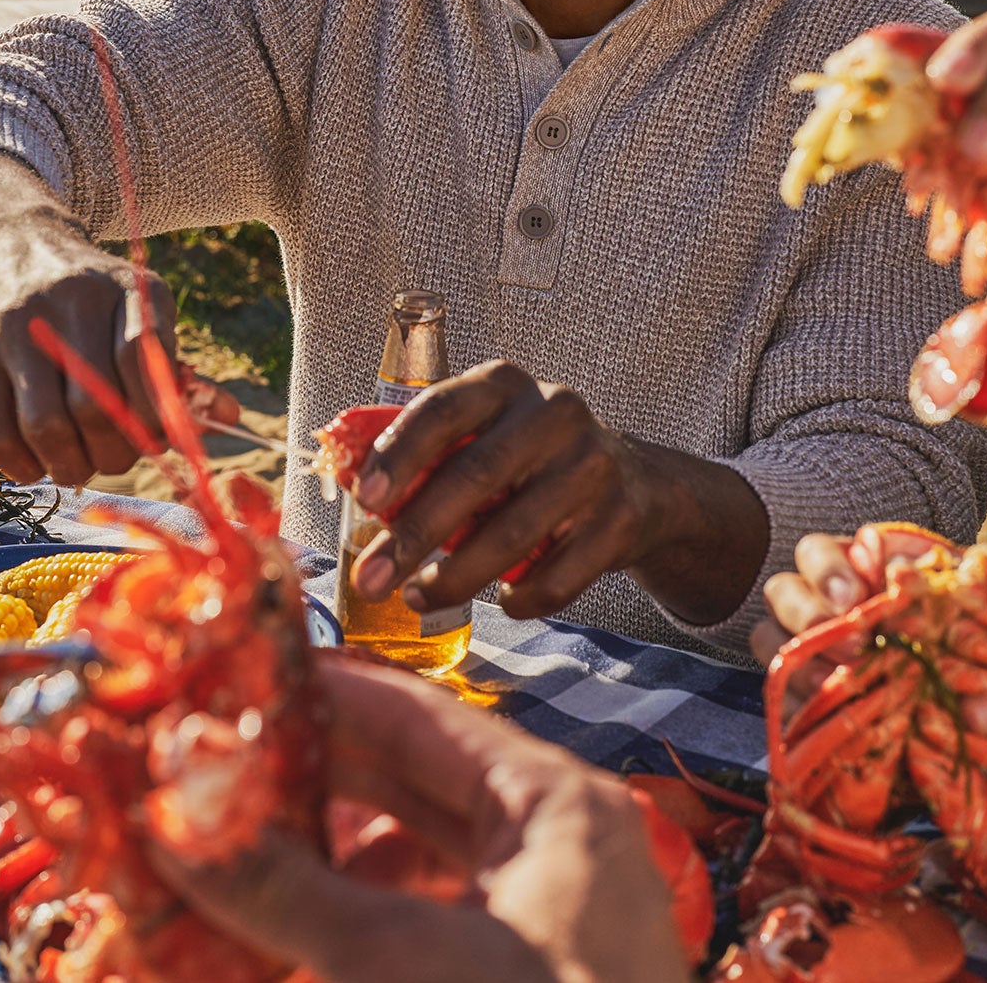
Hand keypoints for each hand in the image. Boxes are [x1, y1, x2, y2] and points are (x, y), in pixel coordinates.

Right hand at [0, 151, 177, 485]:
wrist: (3, 240)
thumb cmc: (88, 295)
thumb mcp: (137, 309)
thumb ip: (176, 368)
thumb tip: (232, 420)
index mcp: (123, 287)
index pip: (144, 359)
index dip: (155, 416)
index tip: (157, 439)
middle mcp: (66, 302)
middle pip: (96, 405)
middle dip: (115, 454)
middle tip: (116, 459)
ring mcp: (9, 328)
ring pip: (47, 427)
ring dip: (71, 467)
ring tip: (78, 465)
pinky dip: (26, 468)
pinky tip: (38, 462)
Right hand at [147, 653, 688, 982]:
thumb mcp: (397, 961)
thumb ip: (287, 891)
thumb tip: (180, 829)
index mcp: (553, 802)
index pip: (420, 714)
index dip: (326, 696)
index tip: (242, 689)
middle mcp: (563, 843)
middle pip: (420, 779)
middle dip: (321, 778)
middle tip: (222, 769)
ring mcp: (555, 915)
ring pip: (427, 852)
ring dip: (341, 851)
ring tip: (251, 849)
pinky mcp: (535, 970)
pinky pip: (445, 914)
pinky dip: (375, 913)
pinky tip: (306, 934)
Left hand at [345, 359, 764, 626]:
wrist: (636, 482)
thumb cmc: (527, 460)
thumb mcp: (482, 434)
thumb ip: (426, 452)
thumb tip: (350, 485)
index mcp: (504, 384)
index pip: (442, 409)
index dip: (399, 453)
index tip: (365, 498)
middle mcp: (553, 413)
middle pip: (474, 477)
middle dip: (414, 535)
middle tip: (370, 578)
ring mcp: (593, 466)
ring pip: (513, 535)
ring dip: (455, 577)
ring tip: (417, 597)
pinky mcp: (621, 519)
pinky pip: (558, 577)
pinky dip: (519, 600)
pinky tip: (500, 601)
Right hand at [751, 529, 986, 769]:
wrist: (954, 694)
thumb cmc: (956, 645)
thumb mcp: (974, 643)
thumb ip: (982, 663)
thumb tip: (984, 711)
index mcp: (852, 569)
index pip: (816, 551)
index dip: (827, 570)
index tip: (855, 598)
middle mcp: (816, 600)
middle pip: (783, 591)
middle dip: (810, 615)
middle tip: (854, 647)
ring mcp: (801, 644)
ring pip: (767, 636)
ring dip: (800, 661)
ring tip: (834, 685)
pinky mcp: (797, 689)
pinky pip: (778, 692)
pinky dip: (796, 703)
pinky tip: (822, 716)